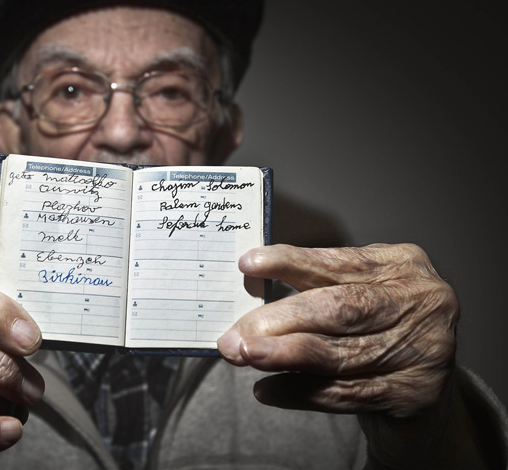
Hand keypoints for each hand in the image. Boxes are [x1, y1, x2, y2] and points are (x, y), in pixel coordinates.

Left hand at [217, 243, 457, 417]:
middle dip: (279, 320)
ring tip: (246, 355)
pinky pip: (344, 393)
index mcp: (403, 265)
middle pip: (338, 309)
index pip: (339, 262)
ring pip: (338, 353)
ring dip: (283, 356)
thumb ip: (316, 291)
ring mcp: (426, 349)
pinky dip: (299, 392)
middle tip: (236, 332)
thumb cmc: (378, 336)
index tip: (248, 265)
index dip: (292, 263)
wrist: (425, 399)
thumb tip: (250, 295)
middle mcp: (422, 301)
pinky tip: (268, 389)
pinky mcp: (417, 393)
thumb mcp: (357, 299)